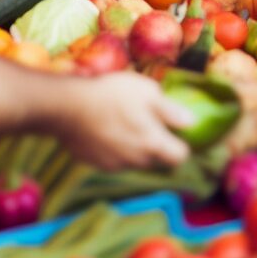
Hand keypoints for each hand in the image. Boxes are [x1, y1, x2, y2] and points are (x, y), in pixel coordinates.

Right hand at [46, 71, 191, 170]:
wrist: (67, 107)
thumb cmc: (111, 94)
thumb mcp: (147, 92)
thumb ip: (171, 111)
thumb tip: (190, 122)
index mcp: (153, 144)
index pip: (180, 157)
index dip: (181, 146)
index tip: (176, 133)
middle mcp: (136, 161)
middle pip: (156, 160)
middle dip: (157, 146)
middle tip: (147, 123)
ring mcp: (115, 165)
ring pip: (134, 160)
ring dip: (135, 148)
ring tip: (123, 123)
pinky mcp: (96, 164)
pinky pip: (114, 159)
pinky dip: (115, 149)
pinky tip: (105, 130)